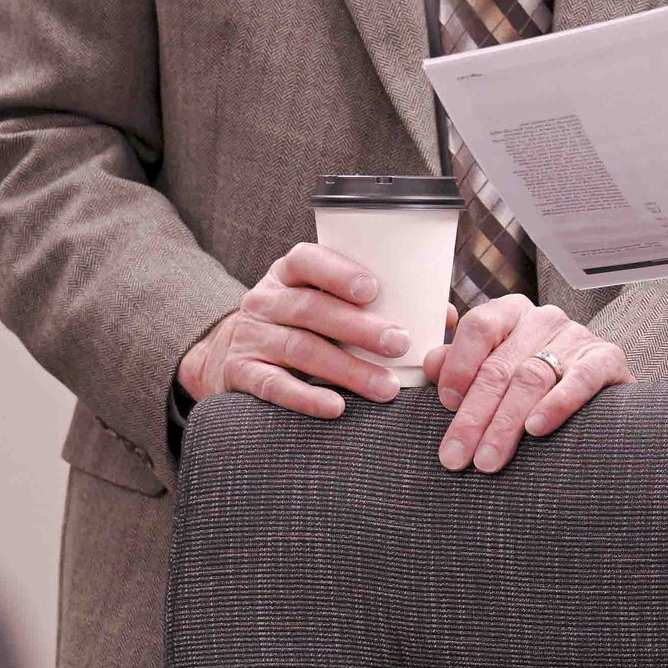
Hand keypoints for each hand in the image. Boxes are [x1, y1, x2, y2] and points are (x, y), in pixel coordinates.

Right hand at [177, 242, 405, 417]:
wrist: (224, 353)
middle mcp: (266, 300)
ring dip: (348, 369)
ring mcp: (251, 336)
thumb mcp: (324, 300)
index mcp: (289, 273)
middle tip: (401, 343)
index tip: (374, 289)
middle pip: (312, 309)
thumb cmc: (299, 322)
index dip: (339, 272)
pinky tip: (337, 407)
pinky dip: (306, 397)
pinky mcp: (241, 373)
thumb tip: (444, 316)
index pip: (307, 260)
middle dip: (360, 328)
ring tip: (386, 387)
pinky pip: (274, 386)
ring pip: (300, 349)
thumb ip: (378, 303)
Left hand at [423, 296, 631, 473]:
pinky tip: (537, 428)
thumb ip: (459, 365)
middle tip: (456, 455)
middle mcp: (543, 318)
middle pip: (501, 366)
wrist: (597, 392)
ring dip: (506, 423)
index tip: (446, 404)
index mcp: (510, 313)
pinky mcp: (606, 358)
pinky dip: (557, 404)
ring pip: (532, 378)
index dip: (460, 365)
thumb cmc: (531, 380)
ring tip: (488, 459)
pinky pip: (580, 379)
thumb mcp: (493, 367)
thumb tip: (431, 364)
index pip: (480, 326)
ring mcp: (576, 336)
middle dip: (474, 415)